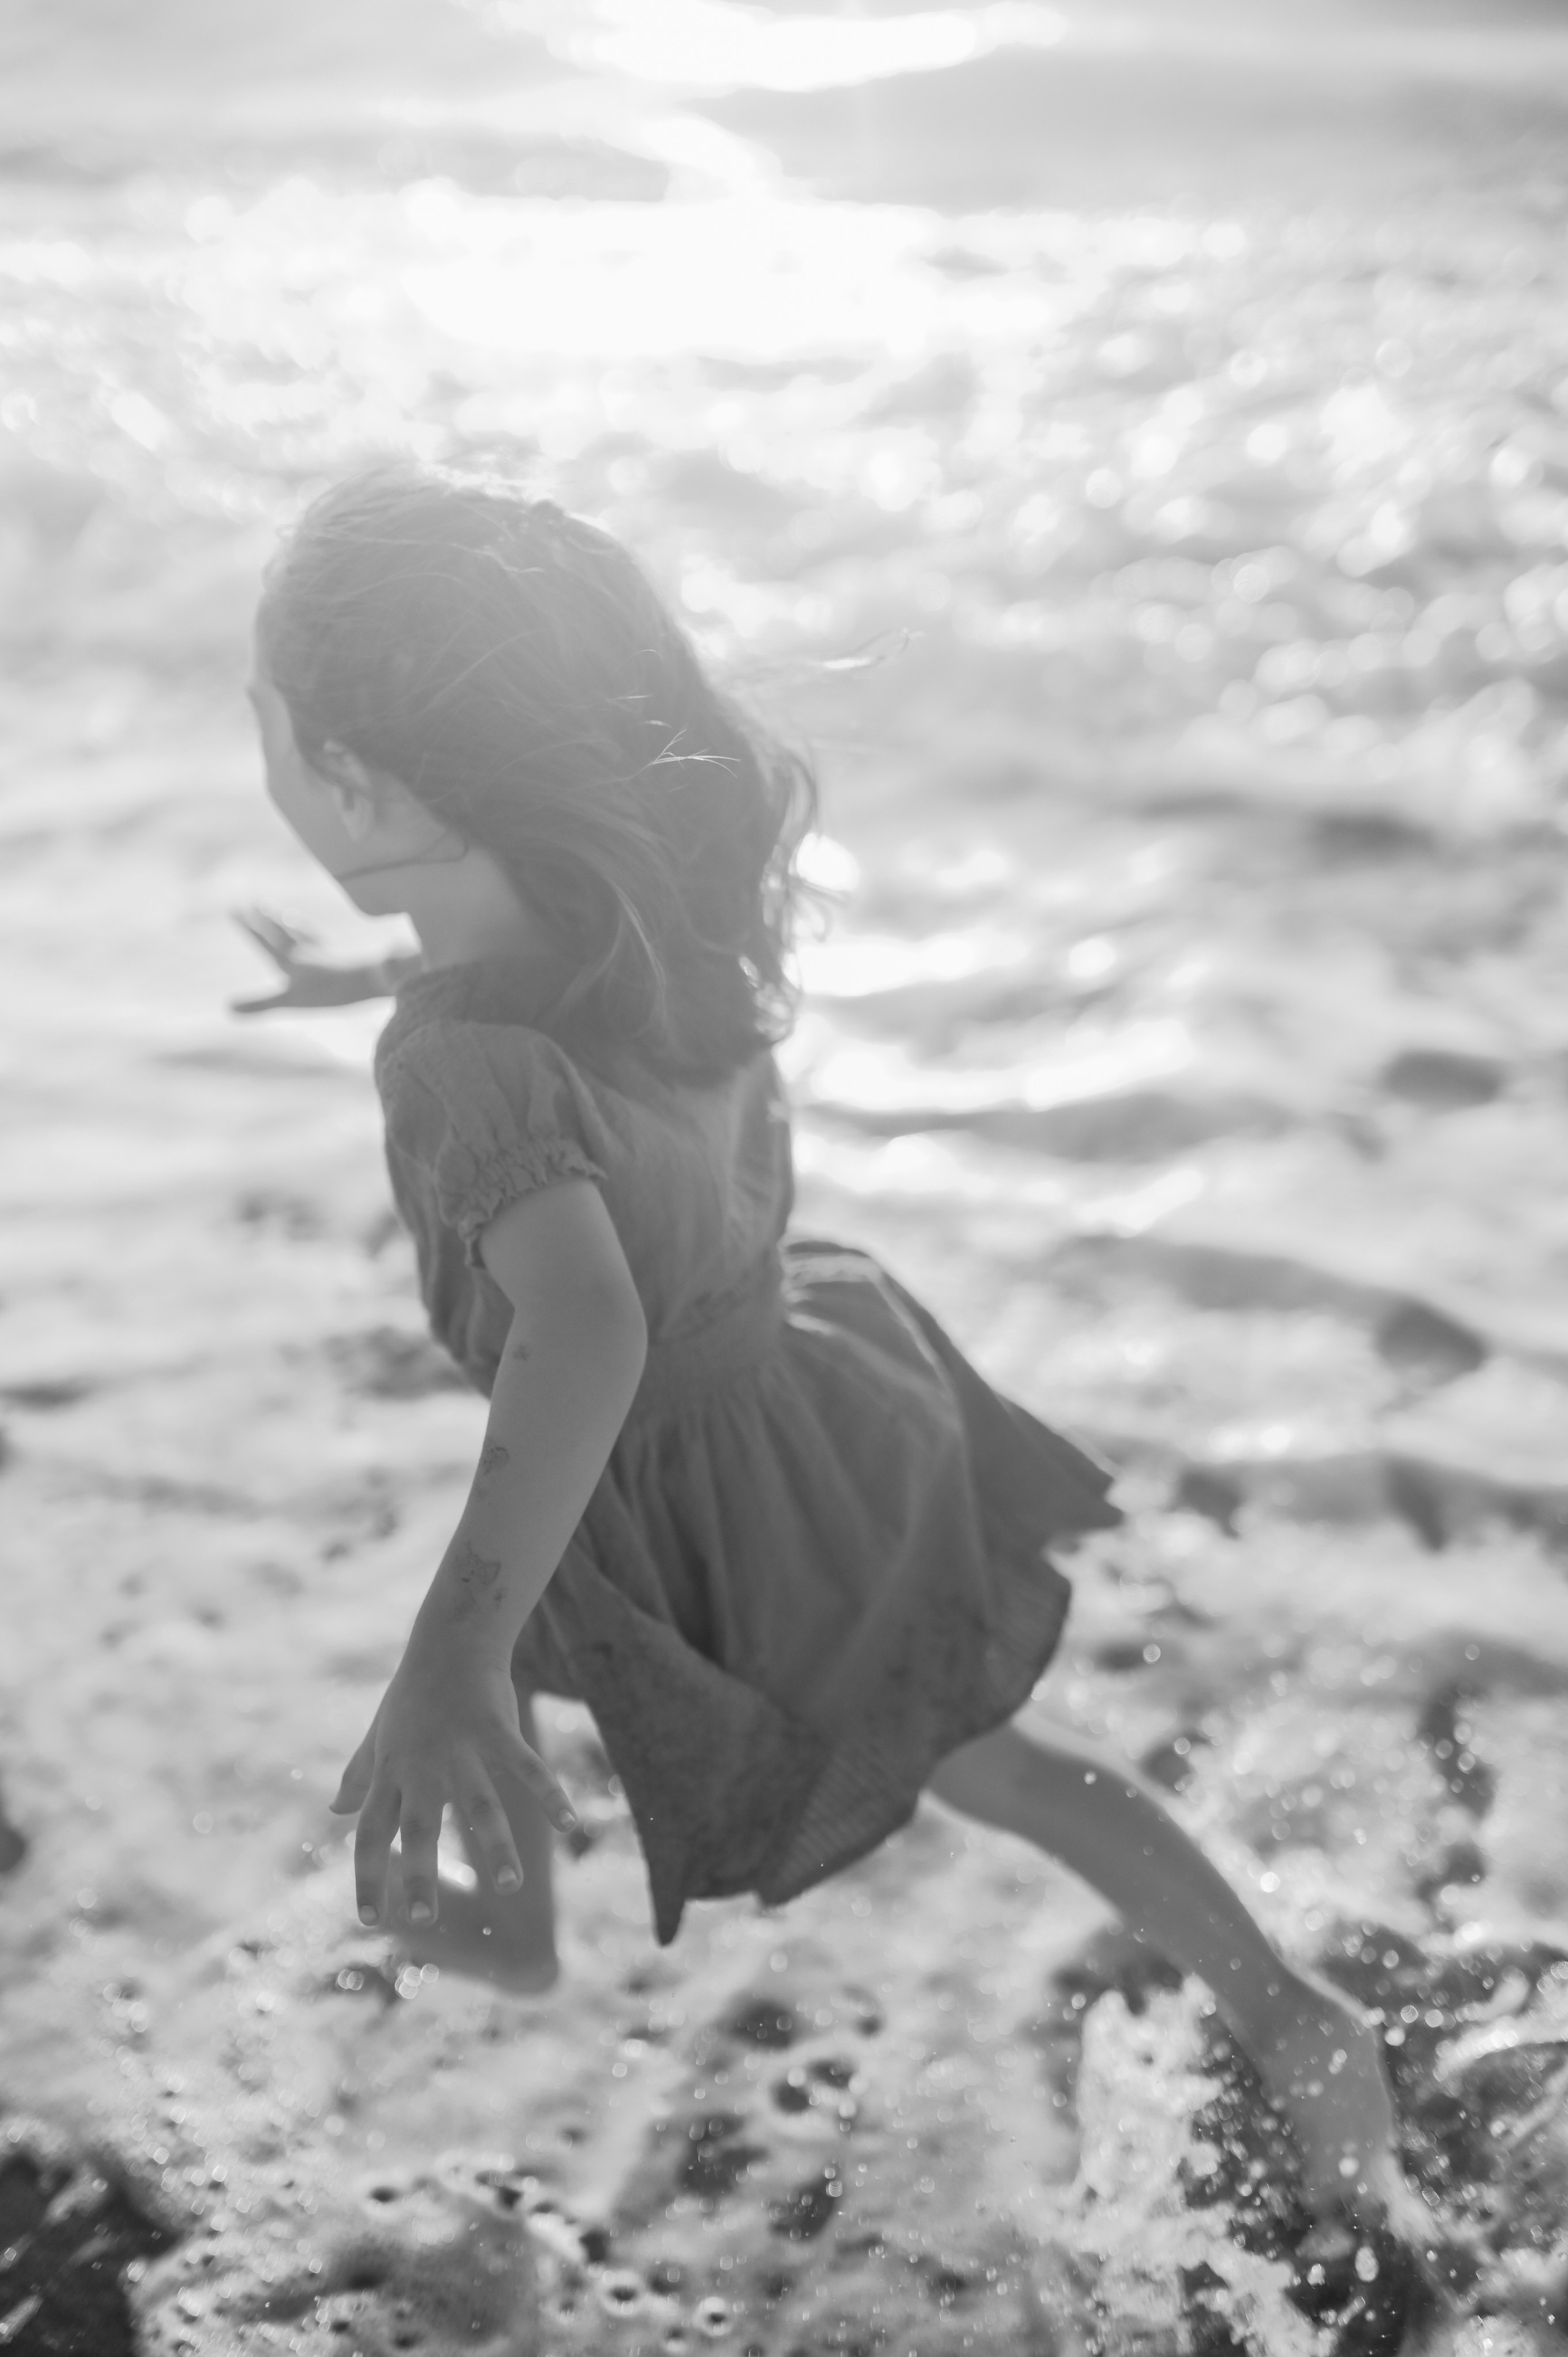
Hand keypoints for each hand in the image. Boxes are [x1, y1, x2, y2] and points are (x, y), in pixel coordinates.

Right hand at [230, 907, 383, 1012]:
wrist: (370, 978)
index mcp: (290, 961)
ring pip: (302, 932)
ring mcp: (324, 951)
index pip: (263, 941)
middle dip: (264, 919)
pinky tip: (319, 937)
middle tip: (253, 902)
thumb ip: (260, 1005)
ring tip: (282, 913)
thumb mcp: (291, 1002)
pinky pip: (325, 941)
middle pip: (280, 931)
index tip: (234, 910)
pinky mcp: (343, 955)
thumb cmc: (330, 992)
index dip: (248, 928)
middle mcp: (305, 951)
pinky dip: (317, 935)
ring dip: (288, 922)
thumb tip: (226, 1009)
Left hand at [330, 1632, 576, 1928]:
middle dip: (418, 1874)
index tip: (369, 1920)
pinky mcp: (497, 1728)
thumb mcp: (379, 1736)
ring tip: (510, 1886)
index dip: (368, 1876)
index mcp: (391, 1772)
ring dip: (495, 1846)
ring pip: (478, 1804)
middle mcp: (421, 1765)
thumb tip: (335, 1811)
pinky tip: (569, 1824)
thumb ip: (359, 1776)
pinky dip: (549, 1794)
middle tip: (420, 1921)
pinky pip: (526, 1767)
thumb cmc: (412, 1694)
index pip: (370, 1832)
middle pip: (417, 1827)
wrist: (450, 1639)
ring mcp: (460, 1747)